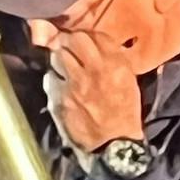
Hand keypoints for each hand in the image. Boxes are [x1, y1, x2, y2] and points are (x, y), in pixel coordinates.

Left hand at [44, 30, 144, 164]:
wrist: (114, 144)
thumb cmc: (124, 113)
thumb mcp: (129, 82)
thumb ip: (115, 61)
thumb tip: (101, 44)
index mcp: (117, 65)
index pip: (96, 35)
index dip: (87, 35)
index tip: (83, 40)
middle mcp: (95, 70)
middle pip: (74, 39)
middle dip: (68, 40)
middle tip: (66, 45)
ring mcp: (75, 84)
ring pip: (58, 55)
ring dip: (59, 58)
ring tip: (63, 65)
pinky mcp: (60, 98)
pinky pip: (50, 79)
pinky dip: (53, 80)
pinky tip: (60, 86)